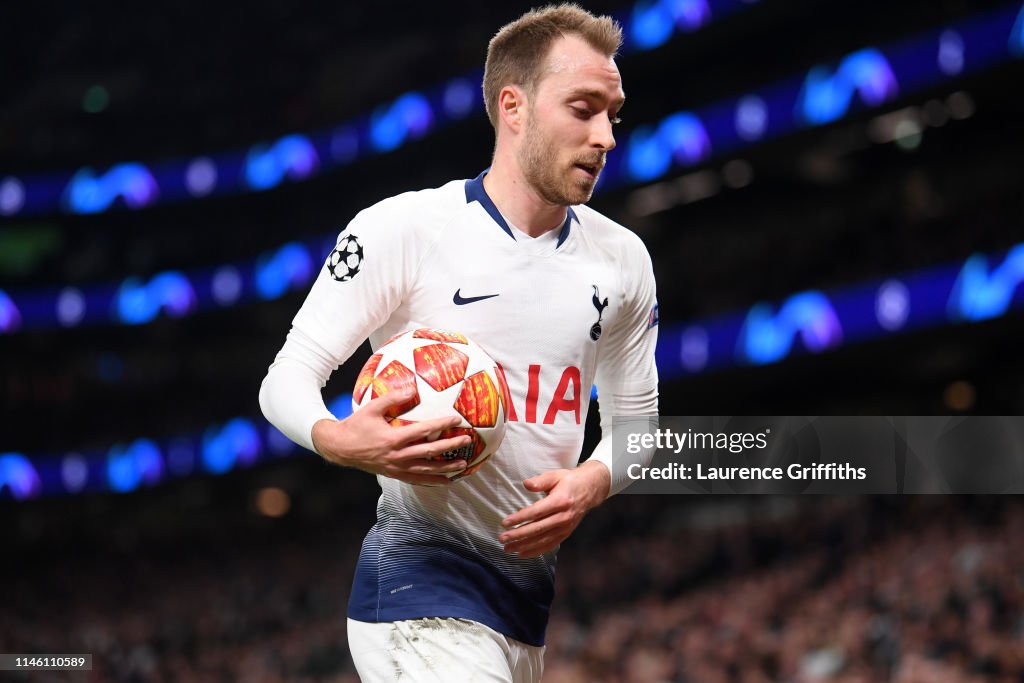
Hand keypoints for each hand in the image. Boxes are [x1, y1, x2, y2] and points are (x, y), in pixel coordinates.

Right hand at [311, 390, 471, 485]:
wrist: (340, 448)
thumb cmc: (356, 426)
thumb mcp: (371, 408)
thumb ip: (392, 398)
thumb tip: (413, 389)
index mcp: (393, 439)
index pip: (423, 431)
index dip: (440, 425)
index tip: (456, 419)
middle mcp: (397, 456)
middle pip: (429, 453)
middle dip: (450, 447)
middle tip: (466, 441)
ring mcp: (396, 468)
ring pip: (426, 470)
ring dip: (446, 468)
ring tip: (462, 466)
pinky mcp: (394, 474)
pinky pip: (416, 479)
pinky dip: (432, 480)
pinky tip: (445, 480)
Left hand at [499, 461, 610, 557]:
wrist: (590, 490)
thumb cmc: (569, 481)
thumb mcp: (555, 475)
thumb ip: (540, 481)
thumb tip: (526, 484)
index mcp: (560, 501)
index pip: (536, 512)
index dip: (520, 518)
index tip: (505, 523)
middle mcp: (563, 516)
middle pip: (538, 529)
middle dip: (519, 535)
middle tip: (502, 539)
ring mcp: (565, 527)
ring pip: (542, 540)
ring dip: (524, 546)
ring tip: (508, 548)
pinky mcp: (566, 534)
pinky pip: (550, 545)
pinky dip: (536, 551)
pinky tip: (522, 554)